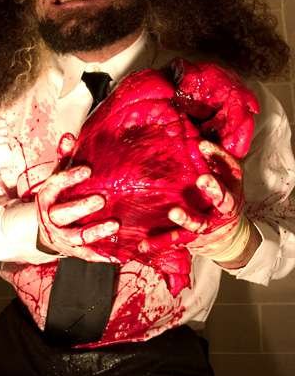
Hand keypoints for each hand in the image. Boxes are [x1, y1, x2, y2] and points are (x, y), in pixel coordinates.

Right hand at [36, 134, 118, 261]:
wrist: (28, 232)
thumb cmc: (49, 200)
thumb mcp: (53, 180)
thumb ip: (63, 160)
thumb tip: (70, 136)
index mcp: (45, 198)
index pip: (54, 186)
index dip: (69, 178)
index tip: (87, 170)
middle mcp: (50, 218)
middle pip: (64, 213)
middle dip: (82, 207)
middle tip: (101, 199)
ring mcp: (59, 237)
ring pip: (77, 236)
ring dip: (96, 232)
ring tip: (114, 225)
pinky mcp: (69, 251)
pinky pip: (85, 254)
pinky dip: (101, 255)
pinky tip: (118, 254)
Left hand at [138, 141, 248, 262]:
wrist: (231, 241)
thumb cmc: (220, 199)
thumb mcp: (224, 179)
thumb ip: (210, 162)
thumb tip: (186, 131)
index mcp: (233, 187)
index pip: (230, 169)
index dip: (218, 156)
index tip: (202, 144)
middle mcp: (225, 207)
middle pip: (224, 199)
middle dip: (214, 189)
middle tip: (202, 179)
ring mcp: (211, 225)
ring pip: (200, 223)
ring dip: (187, 218)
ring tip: (174, 212)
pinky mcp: (195, 240)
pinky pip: (176, 241)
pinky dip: (158, 243)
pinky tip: (142, 244)